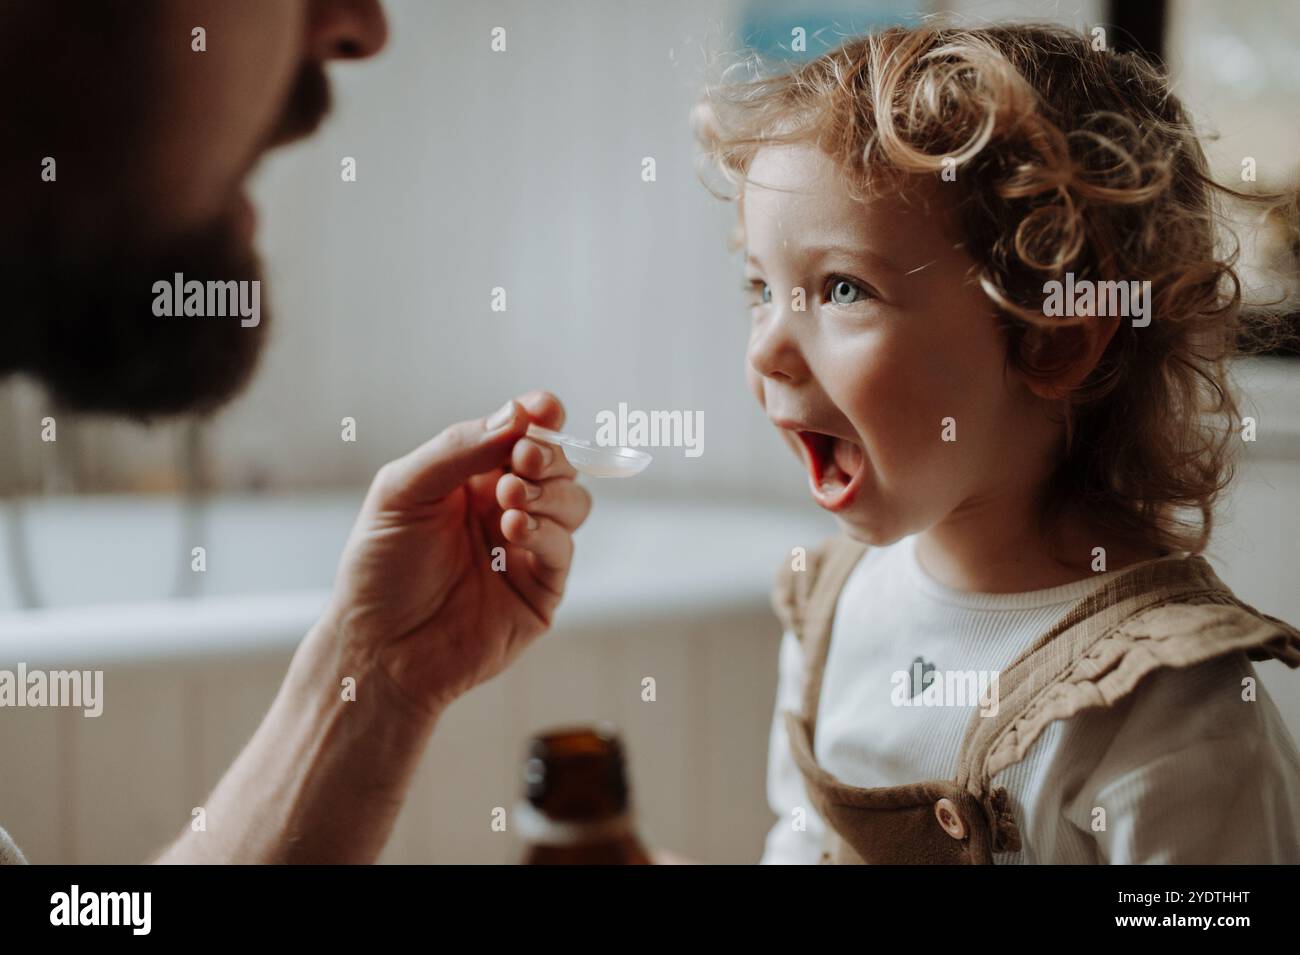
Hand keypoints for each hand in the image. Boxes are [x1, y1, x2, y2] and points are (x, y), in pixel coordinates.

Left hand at [320, 389, 591, 716]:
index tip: (544, 407)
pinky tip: (513, 529)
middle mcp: (505, 508)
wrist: (379, 647)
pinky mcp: (541, 591)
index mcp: (473, 478)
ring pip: (573, 502)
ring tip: (510, 498)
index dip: (540, 417)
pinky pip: (563, 549)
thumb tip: (516, 414)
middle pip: (557, 464)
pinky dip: (546, 531)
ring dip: (550, 492)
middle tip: (523, 457)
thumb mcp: (403, 491)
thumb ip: (457, 449)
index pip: (521, 435)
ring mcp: (527, 549)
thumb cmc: (380, 568)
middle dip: (547, 454)